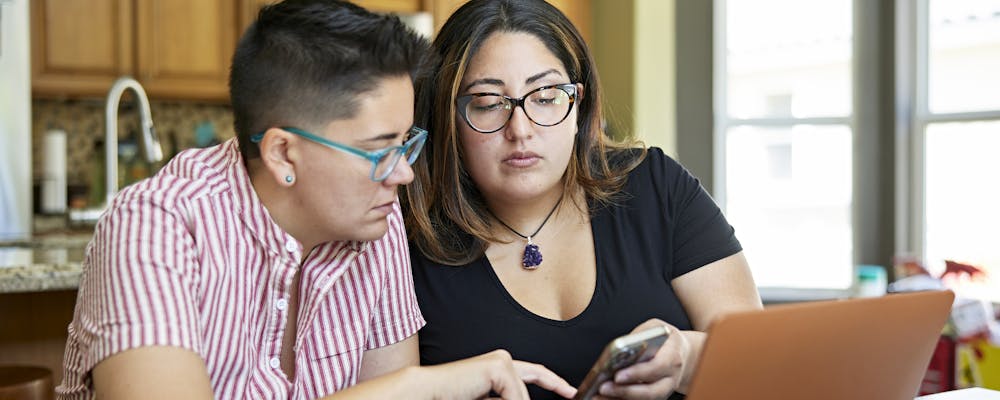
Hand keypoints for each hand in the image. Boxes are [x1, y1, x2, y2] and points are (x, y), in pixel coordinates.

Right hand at [425, 349, 576, 399]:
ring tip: (477, 396)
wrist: (426, 393)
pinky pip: (515, 398)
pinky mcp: (499, 367)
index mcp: (500, 369)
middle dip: (536, 395)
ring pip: (521, 399)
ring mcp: (502, 361)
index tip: (572, 392)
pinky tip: (479, 397)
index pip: (535, 374)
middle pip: (529, 391)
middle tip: (535, 396)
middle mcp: (503, 360)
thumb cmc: (451, 398)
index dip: (556, 382)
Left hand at [594, 319, 695, 399]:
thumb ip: (639, 337)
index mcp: (672, 357)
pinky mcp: (656, 396)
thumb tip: (619, 349)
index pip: (656, 367)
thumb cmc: (665, 339)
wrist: (681, 352)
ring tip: (598, 396)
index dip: (637, 373)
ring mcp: (664, 390)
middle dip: (625, 391)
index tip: (618, 375)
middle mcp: (671, 378)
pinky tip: (604, 398)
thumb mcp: (654, 328)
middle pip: (650, 391)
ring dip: (620, 399)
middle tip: (603, 388)